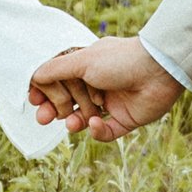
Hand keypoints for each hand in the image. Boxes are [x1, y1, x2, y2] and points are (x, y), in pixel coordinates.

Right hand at [28, 37, 183, 141]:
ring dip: (74, 122)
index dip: (46, 92)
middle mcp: (98, 84)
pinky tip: (94, 123)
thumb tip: (32, 76)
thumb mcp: (82, 61)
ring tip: (70, 123)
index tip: (34, 100)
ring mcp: (112, 103)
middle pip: (69, 102)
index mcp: (87, 66)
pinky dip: (97, 131)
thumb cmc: (120, 60)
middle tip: (42, 118)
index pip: (59, 82)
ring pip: (85, 118)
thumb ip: (55, 70)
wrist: (159, 70)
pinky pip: (106, 131)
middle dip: (54, 110)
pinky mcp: (126, 119)